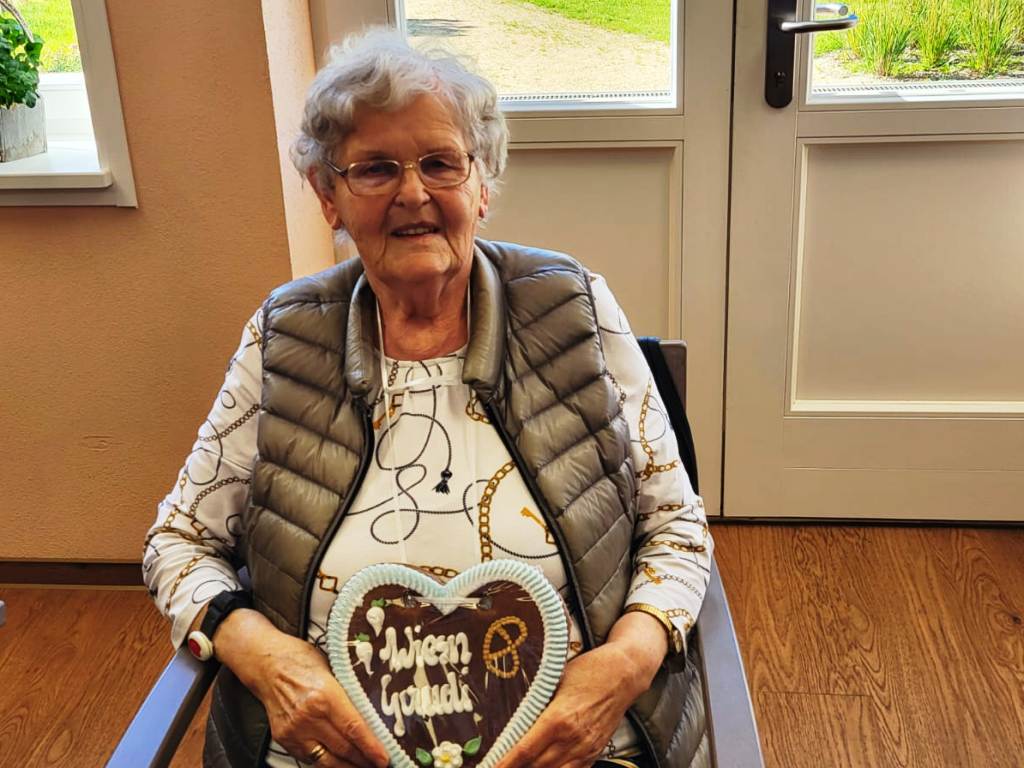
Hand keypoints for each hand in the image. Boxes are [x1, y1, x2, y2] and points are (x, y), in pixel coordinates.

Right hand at [216, 610, 388, 767]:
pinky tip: (340, 762)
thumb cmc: (301, 660)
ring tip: (364, 767)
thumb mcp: (332, 670)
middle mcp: (308, 717)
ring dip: (348, 767)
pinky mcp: (284, 739)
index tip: (384, 758)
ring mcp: (294, 731)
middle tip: (380, 765)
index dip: (371, 747)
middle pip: (343, 748)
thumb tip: (373, 714)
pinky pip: (310, 758)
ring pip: (327, 761)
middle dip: (364, 760)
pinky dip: (327, 763)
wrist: (265, 663)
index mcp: (325, 695)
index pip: (354, 728)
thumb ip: (348, 693)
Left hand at [493, 643, 646, 767]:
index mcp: (558, 718)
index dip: (505, 763)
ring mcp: (585, 749)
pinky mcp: (595, 752)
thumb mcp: (555, 680)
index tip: (491, 767)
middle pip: (536, 767)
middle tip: (501, 767)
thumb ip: (537, 703)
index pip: (524, 750)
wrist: (624, 674)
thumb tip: (515, 718)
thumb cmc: (590, 671)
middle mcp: (572, 738)